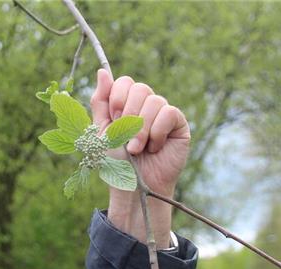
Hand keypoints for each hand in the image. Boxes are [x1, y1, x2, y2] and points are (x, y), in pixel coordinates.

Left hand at [90, 69, 190, 247]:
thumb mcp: (102, 130)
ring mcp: (163, 114)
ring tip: (136, 150)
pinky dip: (157, 132)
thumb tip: (102, 71)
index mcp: (126, 104)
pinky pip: (169, 113)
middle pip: (140, 88)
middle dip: (128, 115)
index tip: (113, 117)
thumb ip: (101, 101)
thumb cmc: (116, 161)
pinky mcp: (179, 126)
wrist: (133, 186)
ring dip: (141, 129)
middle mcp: (146, 106)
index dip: (118, 97)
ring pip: (155, 101)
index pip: (125, 82)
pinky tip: (155, 147)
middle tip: (125, 137)